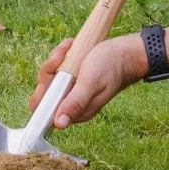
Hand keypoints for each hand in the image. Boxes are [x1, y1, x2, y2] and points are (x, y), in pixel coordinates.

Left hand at [28, 35, 147, 127]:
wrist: (125, 52)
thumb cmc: (110, 66)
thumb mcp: (91, 82)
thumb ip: (76, 102)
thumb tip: (59, 124)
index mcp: (77, 112)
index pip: (46, 109)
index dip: (43, 91)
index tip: (53, 71)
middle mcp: (72, 103)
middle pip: (45, 90)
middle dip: (50, 69)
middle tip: (62, 54)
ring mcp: (72, 89)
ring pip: (51, 76)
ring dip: (56, 58)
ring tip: (68, 45)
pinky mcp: (73, 78)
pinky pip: (58, 68)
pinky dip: (61, 55)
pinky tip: (70, 45)